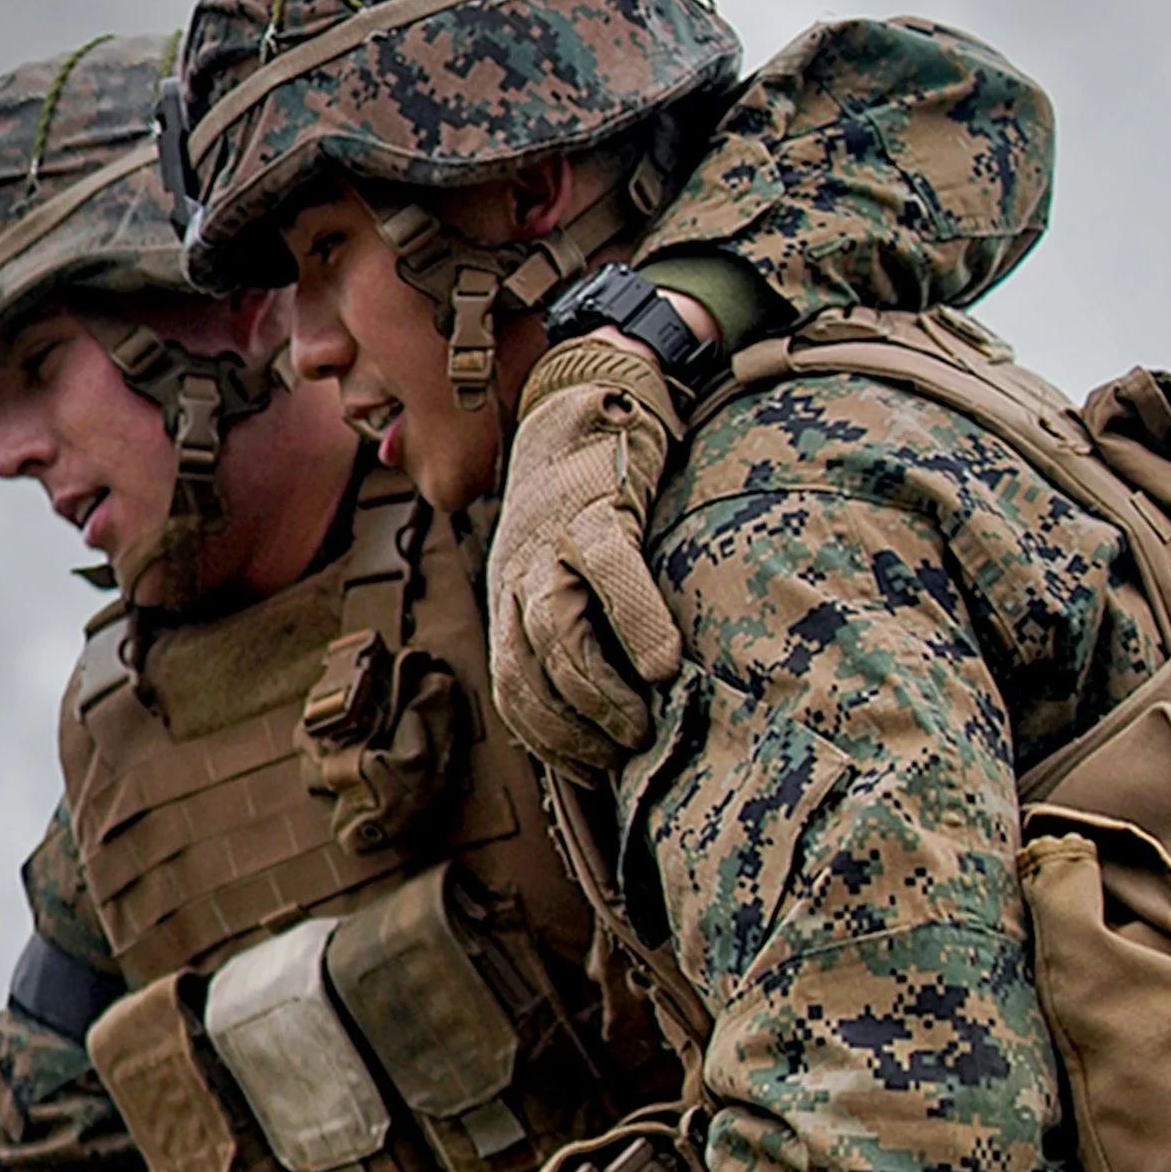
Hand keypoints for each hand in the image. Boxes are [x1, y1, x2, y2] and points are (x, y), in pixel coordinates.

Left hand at [487, 336, 683, 774]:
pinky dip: (634, 623)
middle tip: (622, 760)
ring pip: (556, 635)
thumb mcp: (557, 566)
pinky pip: (611, 575)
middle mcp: (516, 574)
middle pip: (526, 672)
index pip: (513, 689)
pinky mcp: (596, 507)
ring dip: (597, 694)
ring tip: (640, 729)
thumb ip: (571, 627)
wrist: (583, 396)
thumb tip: (611, 709)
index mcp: (506, 596)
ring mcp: (551, 541)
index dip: (549, 741)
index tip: (591, 776)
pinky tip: (664, 665)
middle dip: (571, 730)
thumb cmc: (584, 501)